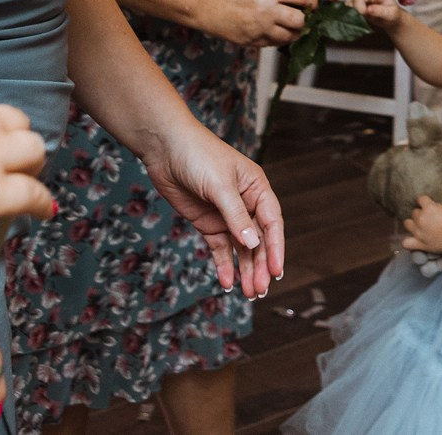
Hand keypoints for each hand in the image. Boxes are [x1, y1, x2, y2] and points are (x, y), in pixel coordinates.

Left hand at [138, 118, 284, 297]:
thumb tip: (253, 244)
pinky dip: (224, 265)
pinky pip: (220, 248)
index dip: (275, 248)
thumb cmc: (199, 156)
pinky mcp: (207, 222)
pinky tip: (228, 282)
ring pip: (241, 248)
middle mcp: (245, 204)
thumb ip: (236, 216)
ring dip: (245, 269)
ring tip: (248, 293)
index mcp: (257, 189)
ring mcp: (226, 215)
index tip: (276, 272)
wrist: (165, 148)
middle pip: (257, 240)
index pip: (271, 223)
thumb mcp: (220, 186)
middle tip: (259, 290)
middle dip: (260, 265)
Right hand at [200, 0, 314, 48]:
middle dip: (304, 19)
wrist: (203, 3)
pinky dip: (278, 39)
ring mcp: (259, 29)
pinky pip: (274, 44)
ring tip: (289, 26)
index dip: (311, 2)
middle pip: (300, 21)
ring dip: (293, 32)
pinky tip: (274, 32)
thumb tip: (299, 2)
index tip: (312, 4)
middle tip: (302, 17)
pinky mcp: (251, 42)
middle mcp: (267, 11)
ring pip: (290, 37)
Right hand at [349, 0, 406, 29]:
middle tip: (365, 14)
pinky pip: (351, 5)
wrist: (390, 20)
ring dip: (356, 9)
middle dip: (359, 6)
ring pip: (353, 2)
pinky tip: (353, 12)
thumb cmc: (392, 14)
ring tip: (365, 15)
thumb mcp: (390, 14)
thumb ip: (380, 11)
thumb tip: (368, 9)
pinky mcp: (358, 5)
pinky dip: (351, 9)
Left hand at [401, 195, 441, 255]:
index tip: (428, 203)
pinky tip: (412, 239)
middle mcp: (420, 218)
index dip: (425, 201)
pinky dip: (408, 240)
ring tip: (417, 226)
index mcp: (428, 207)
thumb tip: (438, 207)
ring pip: (407, 223)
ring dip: (412, 223)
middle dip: (420, 213)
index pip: (421, 199)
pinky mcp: (417, 242)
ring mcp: (417, 231)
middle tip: (427, 217)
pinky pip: (406, 242)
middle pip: (414, 212)